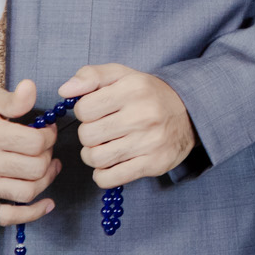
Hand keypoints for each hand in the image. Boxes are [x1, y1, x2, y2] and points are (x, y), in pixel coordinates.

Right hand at [0, 79, 59, 224]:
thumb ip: (14, 99)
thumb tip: (30, 88)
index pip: (36, 142)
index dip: (50, 136)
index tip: (48, 132)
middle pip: (35, 168)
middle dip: (49, 157)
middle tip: (46, 150)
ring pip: (26, 191)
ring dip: (45, 180)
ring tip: (46, 168)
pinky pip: (6, 216)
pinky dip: (30, 213)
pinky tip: (45, 204)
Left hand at [58, 64, 196, 187]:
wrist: (189, 114)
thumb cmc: (147, 94)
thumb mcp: (122, 75)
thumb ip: (91, 76)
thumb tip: (64, 91)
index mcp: (133, 89)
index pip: (83, 109)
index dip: (85, 111)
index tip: (97, 111)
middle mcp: (143, 115)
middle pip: (87, 136)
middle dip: (89, 134)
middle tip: (102, 130)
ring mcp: (150, 141)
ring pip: (96, 158)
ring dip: (94, 155)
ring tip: (105, 147)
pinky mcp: (154, 164)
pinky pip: (109, 178)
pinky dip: (103, 174)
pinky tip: (111, 164)